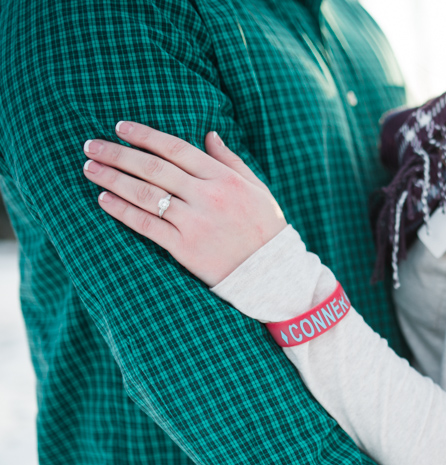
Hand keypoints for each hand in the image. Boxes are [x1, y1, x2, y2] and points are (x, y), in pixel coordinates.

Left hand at [82, 121, 286, 286]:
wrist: (272, 273)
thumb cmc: (265, 229)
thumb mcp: (257, 189)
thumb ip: (231, 161)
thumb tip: (209, 133)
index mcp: (224, 178)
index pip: (176, 148)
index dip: (145, 136)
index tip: (120, 127)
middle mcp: (208, 196)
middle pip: (153, 168)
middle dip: (118, 153)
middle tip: (91, 145)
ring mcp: (195, 223)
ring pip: (145, 194)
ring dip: (112, 179)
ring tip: (90, 169)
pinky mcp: (185, 248)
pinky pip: (146, 225)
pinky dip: (122, 211)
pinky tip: (104, 200)